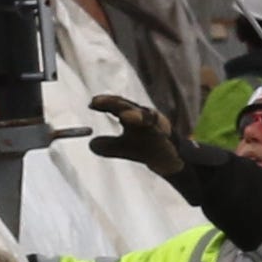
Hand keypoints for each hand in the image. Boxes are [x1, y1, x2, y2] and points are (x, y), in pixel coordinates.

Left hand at [86, 96, 200, 188]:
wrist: (170, 159)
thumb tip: (91, 144)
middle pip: (128, 106)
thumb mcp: (124, 148)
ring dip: (135, 115)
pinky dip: (153, 129)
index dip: (105, 103)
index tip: (92, 104)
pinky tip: (147, 129)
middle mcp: (144, 116)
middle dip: (114, 103)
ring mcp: (156, 124)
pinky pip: (159, 130)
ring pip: (145, 116)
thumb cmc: (147, 148)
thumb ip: (109, 146)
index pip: (117, 106)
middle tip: (98, 102)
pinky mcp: (166, 134)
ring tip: (123, 116)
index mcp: (133, 115)